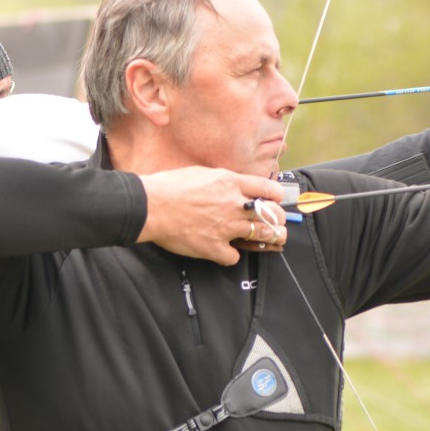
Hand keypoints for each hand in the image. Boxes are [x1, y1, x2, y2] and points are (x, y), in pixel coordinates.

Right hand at [137, 168, 288, 263]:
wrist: (150, 206)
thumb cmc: (169, 186)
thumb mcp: (203, 174)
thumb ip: (223, 181)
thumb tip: (233, 186)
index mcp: (231, 183)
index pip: (268, 189)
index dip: (276, 196)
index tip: (276, 200)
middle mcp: (234, 205)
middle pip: (273, 214)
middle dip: (279, 219)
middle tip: (278, 223)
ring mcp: (227, 227)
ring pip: (263, 235)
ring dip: (271, 238)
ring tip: (274, 239)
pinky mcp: (215, 247)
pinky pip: (235, 257)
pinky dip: (232, 255)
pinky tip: (227, 251)